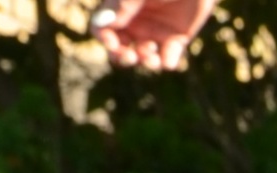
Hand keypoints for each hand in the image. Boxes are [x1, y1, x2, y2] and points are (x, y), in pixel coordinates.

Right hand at [92, 0, 206, 65]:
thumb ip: (122, 6)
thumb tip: (99, 23)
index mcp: (121, 6)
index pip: (103, 27)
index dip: (104, 38)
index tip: (112, 42)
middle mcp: (136, 21)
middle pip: (119, 48)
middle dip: (121, 57)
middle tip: (130, 57)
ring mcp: (156, 31)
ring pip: (142, 56)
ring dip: (144, 61)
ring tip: (151, 57)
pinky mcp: (177, 38)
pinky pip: (168, 58)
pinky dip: (165, 63)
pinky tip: (166, 59)